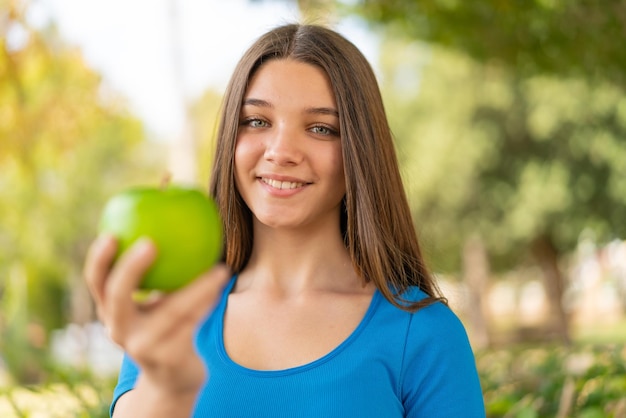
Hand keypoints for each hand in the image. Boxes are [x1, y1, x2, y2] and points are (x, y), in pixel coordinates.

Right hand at [84, 235, 229, 395]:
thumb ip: (157, 274)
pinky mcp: (168, 358)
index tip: (111, 233)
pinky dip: (207, 302)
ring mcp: (142, 347)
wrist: (173, 378)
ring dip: (197, 287)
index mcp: (111, 311)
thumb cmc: (165, 326)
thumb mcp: (153, 303)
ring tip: (219, 268)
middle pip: (117, 296)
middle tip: (150, 242)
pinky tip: (221, 284)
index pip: (97, 282)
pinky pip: (191, 323)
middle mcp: (119, 330)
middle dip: (130, 269)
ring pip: (170, 310)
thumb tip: (173, 220)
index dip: (99, 259)